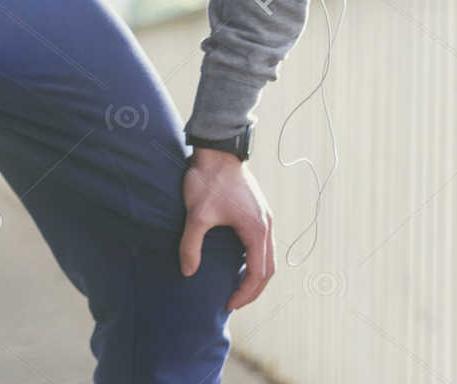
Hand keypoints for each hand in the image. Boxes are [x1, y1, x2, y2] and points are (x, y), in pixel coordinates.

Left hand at [179, 147, 273, 310]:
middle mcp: (265, 225)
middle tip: (234, 302)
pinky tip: (237, 263)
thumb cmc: (209, 181)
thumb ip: (191, 246)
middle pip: (269, 269)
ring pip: (269, 256)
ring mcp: (264, 218)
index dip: (244, 293)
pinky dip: (255, 261)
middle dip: (253, 290)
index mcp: (256, 230)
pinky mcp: (258, 212)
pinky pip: (263, 245)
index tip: (228, 303)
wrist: (218, 151)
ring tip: (237, 288)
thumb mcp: (196, 215)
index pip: (257, 273)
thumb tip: (187, 271)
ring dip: (256, 276)